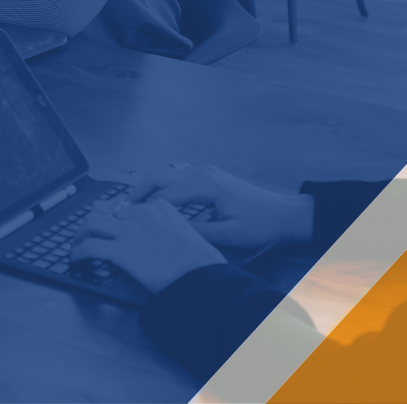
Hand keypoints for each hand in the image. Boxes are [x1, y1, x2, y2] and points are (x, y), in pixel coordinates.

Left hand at [70, 198, 227, 292]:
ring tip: (77, 247)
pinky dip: (77, 254)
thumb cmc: (201, 263)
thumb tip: (151, 242)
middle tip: (87, 235)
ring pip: (91, 223)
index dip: (113, 217)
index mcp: (158, 207)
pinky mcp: (120, 250)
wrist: (203, 277)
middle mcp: (140, 213)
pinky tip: (76, 261)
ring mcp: (128, 231)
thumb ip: (166, 229)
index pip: (126, 205)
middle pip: (104, 209)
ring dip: (80, 235)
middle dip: (92, 222)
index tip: (109, 228)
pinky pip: (89, 247)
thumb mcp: (186, 233)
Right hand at [131, 163, 314, 249]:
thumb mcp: (227, 234)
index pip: (164, 197)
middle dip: (137, 193)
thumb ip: (195, 231)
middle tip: (120, 212)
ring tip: (132, 209)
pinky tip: (155, 205)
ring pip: (165, 175)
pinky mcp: (209, 176)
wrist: (286, 214)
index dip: (143, 211)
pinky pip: (176, 179)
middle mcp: (202, 172)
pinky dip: (161, 189)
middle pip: (158, 177)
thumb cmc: (261, 226)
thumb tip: (166, 232)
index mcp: (205, 185)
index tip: (125, 224)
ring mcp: (206, 171)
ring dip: (148, 190)